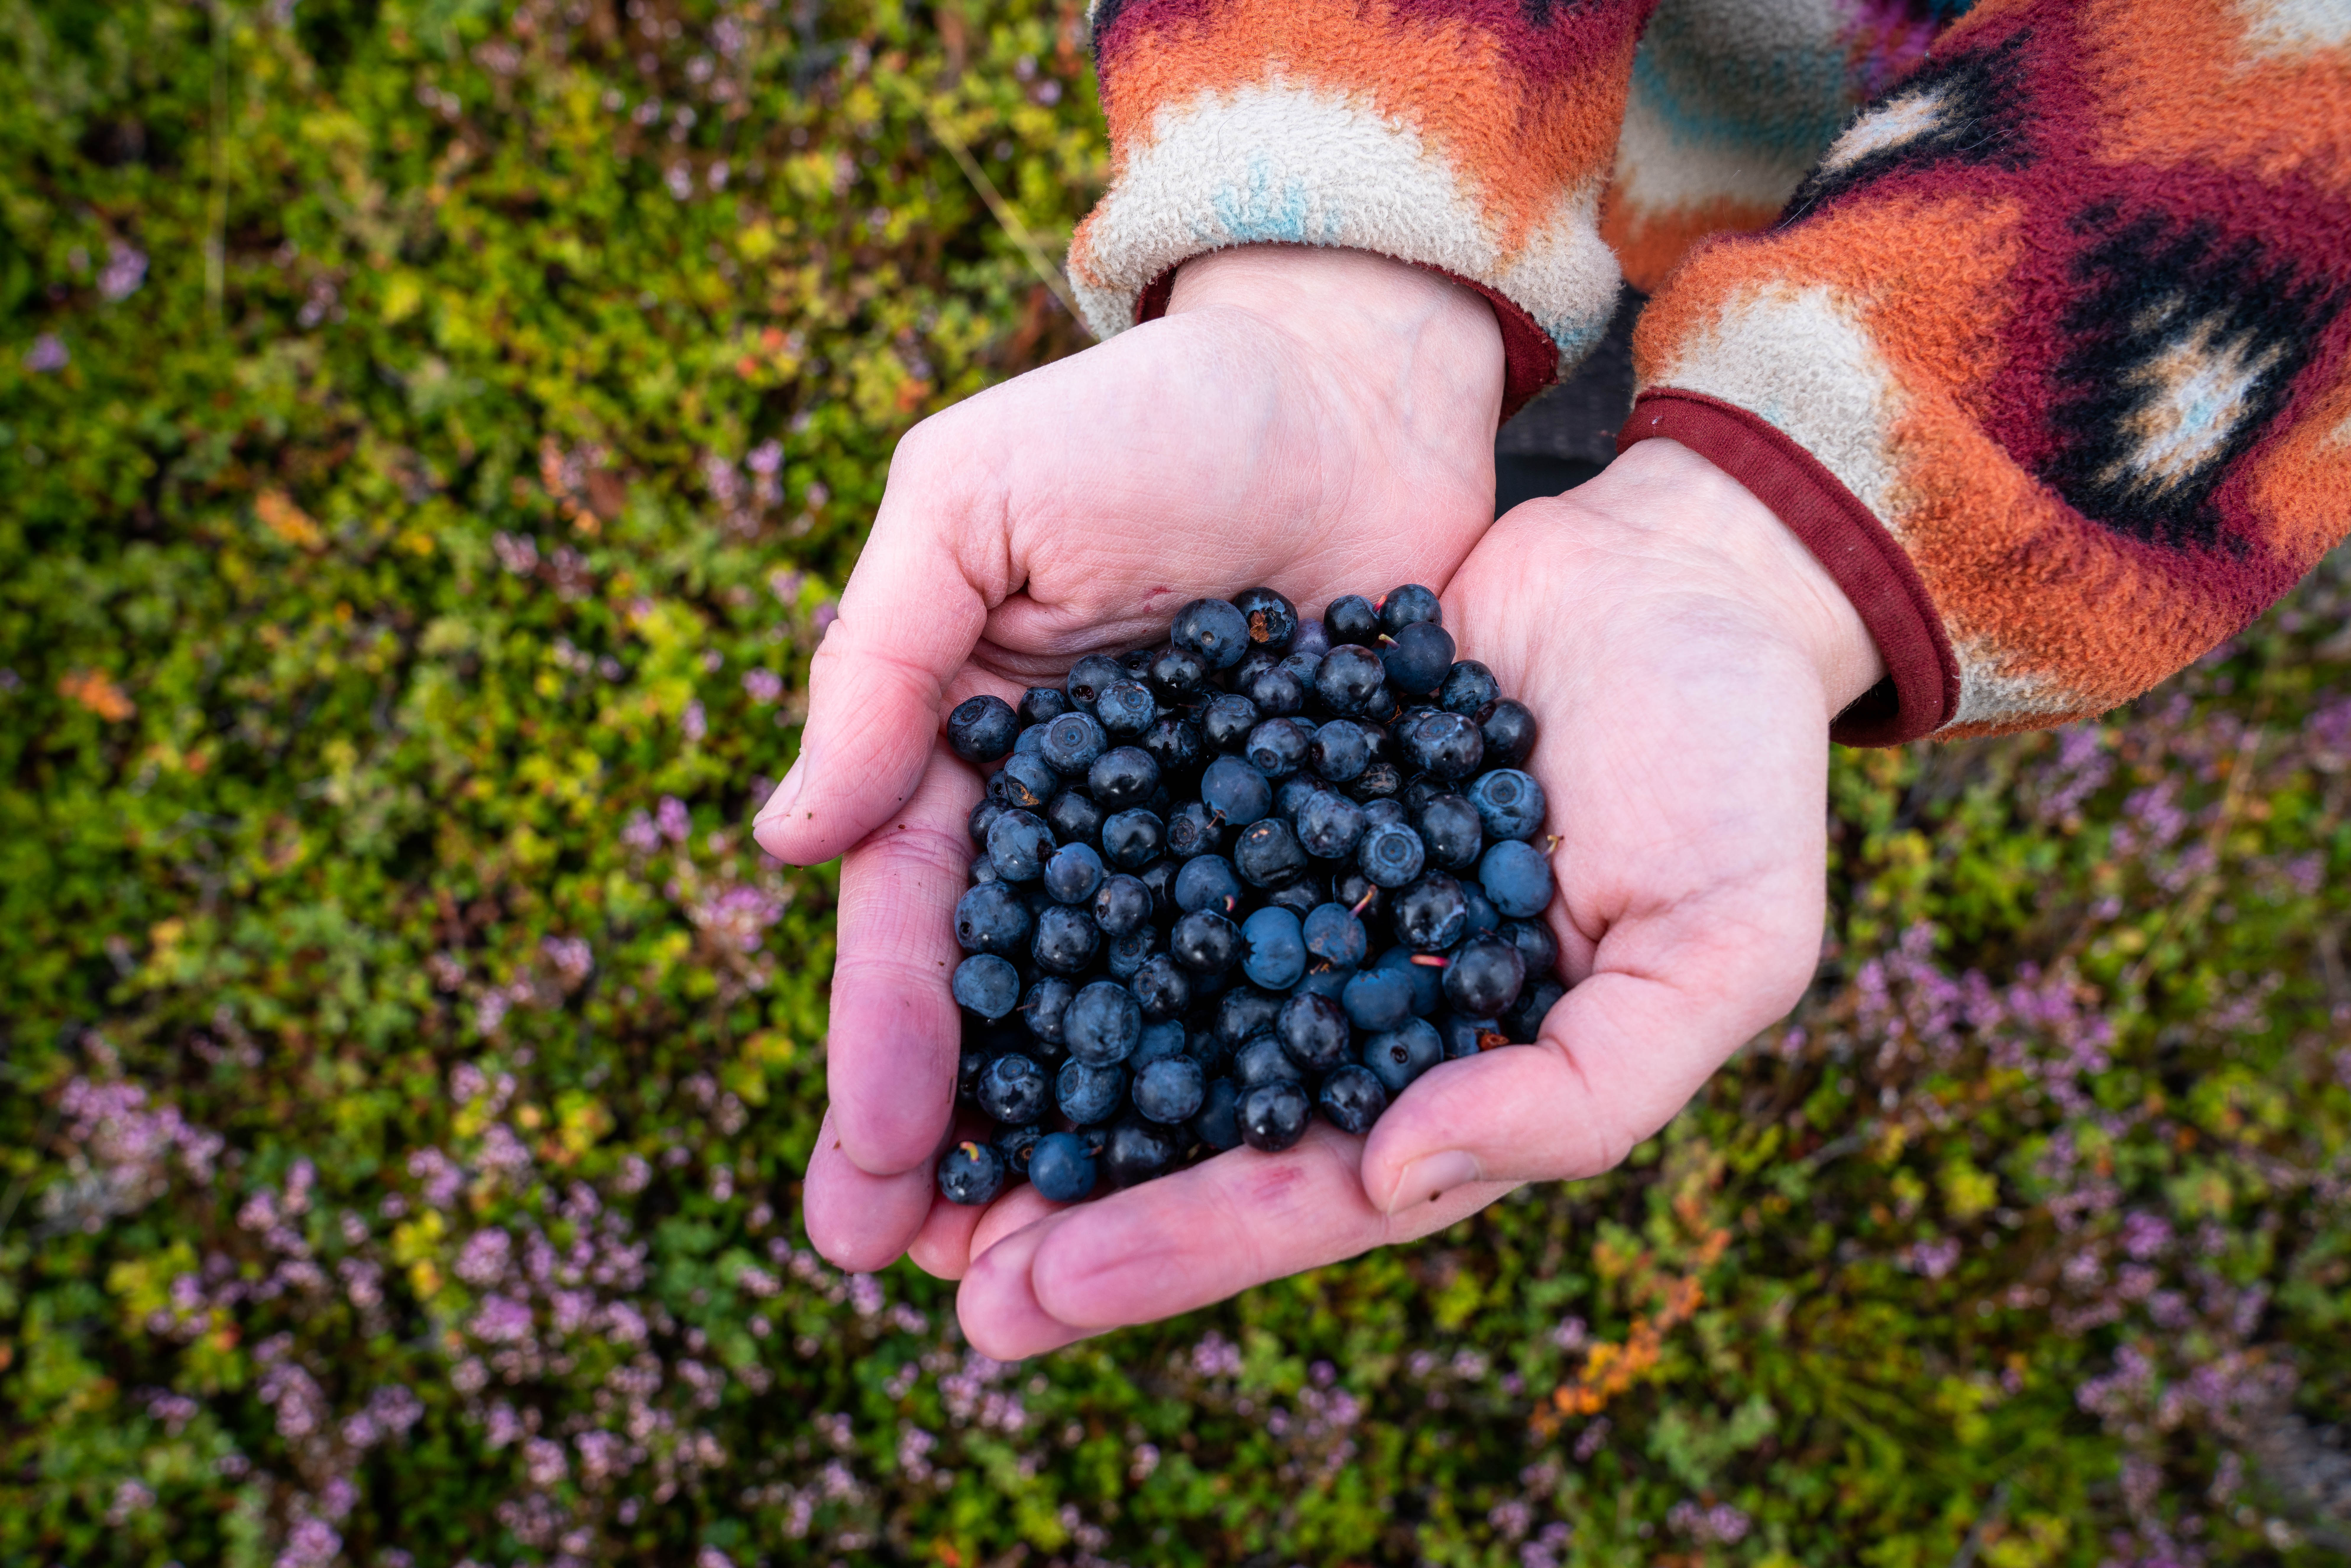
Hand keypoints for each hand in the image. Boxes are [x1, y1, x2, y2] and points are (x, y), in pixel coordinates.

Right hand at [752, 247, 1505, 1276]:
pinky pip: (1283, 987)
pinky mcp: (1327, 856)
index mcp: (980, 763)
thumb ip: (879, 666)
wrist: (1347, 382)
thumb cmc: (1145, 418)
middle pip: (1019, 1014)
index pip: (916, 931)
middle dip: (973, 1149)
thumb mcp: (970, 502)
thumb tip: (787, 844)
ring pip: (1140, 1032)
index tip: (863, 1182)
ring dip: (1099, 1158)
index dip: (888, 1054)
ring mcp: (1206, 856)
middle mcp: (1082, 831)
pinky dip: (1253, 1084)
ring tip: (1053, 1287)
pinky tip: (1235, 1183)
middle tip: (940, 1286)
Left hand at [943, 437, 1887, 1357]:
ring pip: (1150, 1016)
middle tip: (921, 1270)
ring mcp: (1307, 907)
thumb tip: (1392, 1176)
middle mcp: (1365, 1011)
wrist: (1685, 580)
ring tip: (901, 1147)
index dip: (1175, 1246)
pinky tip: (953, 960)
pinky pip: (1146, 870)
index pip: (1306, 1193)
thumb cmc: (1736, 771)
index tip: (1032, 1293)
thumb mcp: (1720, 948)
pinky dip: (1054, 922)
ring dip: (1031, 1083)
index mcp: (1464, 1077)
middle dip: (1068, 1202)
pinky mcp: (1264, 797)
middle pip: (1199, 1128)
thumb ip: (1579, 1089)